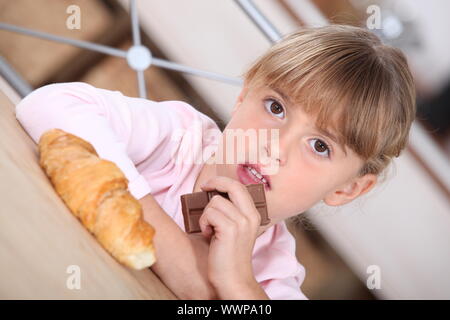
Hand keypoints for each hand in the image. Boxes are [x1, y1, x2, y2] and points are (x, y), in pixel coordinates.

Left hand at [198, 176, 261, 292]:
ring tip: (210, 229)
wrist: (233, 278)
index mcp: (254, 214)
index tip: (210, 184)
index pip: (240, 186)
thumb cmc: (229, 255)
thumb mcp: (237, 230)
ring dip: (206, 214)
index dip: (223, 181)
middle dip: (214, 182)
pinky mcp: (230, 229)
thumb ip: (232, 212)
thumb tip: (214, 194)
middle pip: (232, 186)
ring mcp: (241, 222)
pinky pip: (209, 213)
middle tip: (204, 187)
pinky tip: (208, 234)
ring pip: (215, 202)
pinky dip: (204, 223)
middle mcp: (250, 216)